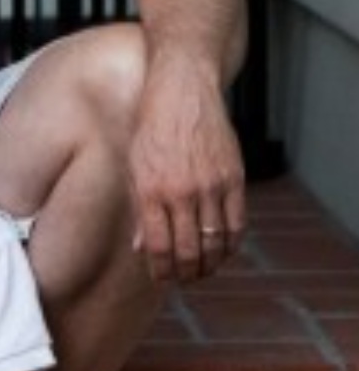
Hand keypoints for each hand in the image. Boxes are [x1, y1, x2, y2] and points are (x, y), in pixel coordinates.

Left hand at [129, 53, 245, 282]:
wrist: (182, 91)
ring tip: (203, 270)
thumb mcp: (132, 165)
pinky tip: (224, 250)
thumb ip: (137, 208)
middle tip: (183, 280)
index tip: (160, 278)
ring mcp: (212, 185)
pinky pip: (238, 222)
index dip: (160, 270)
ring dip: (210, 263)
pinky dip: (232, 243)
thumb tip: (139, 246)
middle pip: (189, 250)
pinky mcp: (234, 178)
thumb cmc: (150, 126)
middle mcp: (183, 192)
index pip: (157, 246)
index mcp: (151, 190)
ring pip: (216, 241)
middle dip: (186, 273)